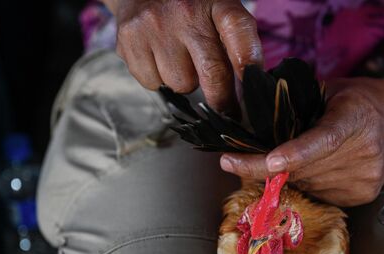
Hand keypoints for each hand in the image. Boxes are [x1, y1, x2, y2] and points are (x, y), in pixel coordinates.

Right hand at [111, 0, 262, 110]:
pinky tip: (159, 60)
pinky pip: (154, 84)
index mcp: (216, 3)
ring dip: (185, 84)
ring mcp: (155, 26)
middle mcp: (186, 12)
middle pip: (212, 73)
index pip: (238, 30)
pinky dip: (159, 81)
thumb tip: (247, 90)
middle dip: (223, 101)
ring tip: (180, 62)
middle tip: (228, 111)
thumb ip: (237, 45)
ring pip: (181, 85)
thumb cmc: (192, 12)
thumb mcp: (219, 15)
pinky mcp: (130, 40)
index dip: (248, 62)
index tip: (253, 89)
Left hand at [220, 76, 383, 206]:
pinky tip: (304, 169)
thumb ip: (299, 105)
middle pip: (305, 170)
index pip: (323, 141)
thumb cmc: (362, 99)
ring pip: (306, 185)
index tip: (268, 160)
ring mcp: (365, 179)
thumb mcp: (332, 91)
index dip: (295, 153)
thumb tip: (254, 123)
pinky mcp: (362, 196)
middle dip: (261, 168)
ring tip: (276, 158)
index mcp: (356, 119)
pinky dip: (303, 183)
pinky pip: (318, 194)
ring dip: (284, 175)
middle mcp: (365, 153)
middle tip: (231, 161)